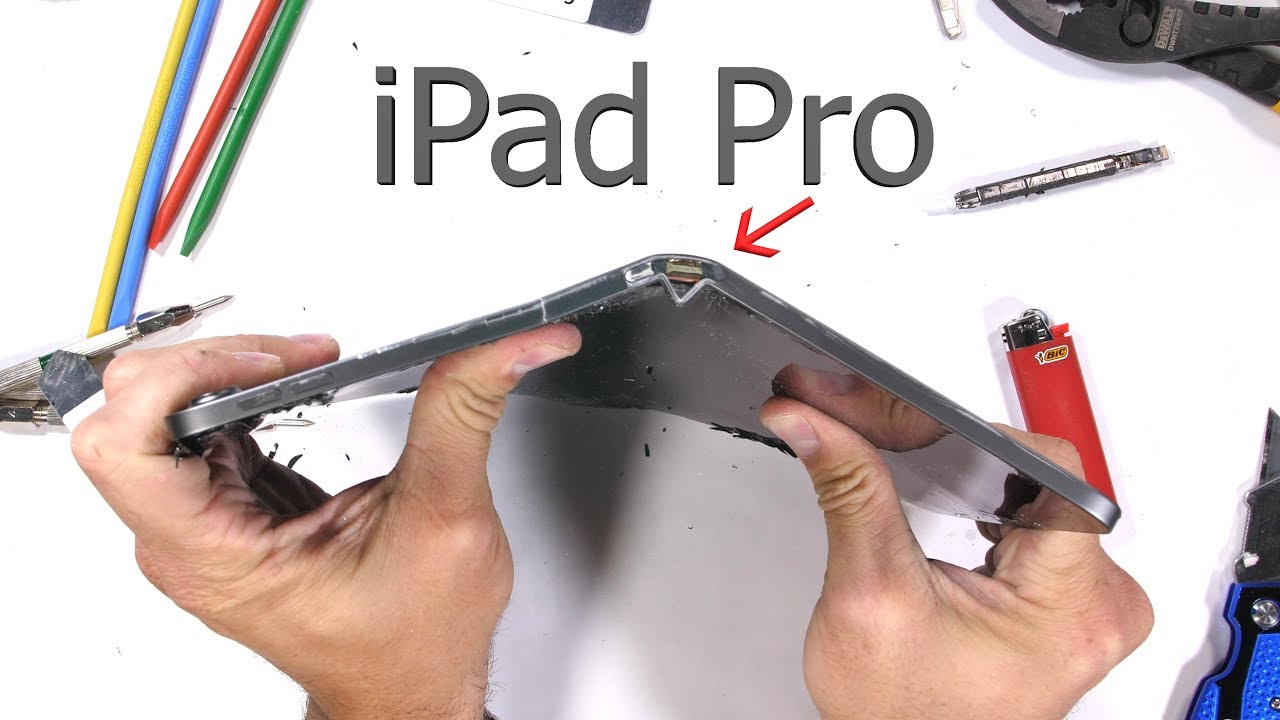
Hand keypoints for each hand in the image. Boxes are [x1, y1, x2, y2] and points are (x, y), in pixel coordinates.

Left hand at [70, 327, 581, 719]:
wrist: (411, 683)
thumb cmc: (410, 642)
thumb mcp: (446, 517)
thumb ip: (461, 414)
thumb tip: (496, 349)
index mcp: (213, 555)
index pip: (123, 444)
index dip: (183, 380)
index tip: (263, 365)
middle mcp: (190, 541)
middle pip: (133, 410)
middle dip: (211, 361)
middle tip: (289, 357)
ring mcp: (204, 524)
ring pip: (160, 409)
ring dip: (228, 369)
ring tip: (298, 363)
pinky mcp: (228, 508)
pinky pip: (201, 426)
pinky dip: (244, 390)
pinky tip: (289, 385)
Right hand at [762, 367, 1151, 719]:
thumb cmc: (903, 716)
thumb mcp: (868, 593)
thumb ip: (850, 491)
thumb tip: (816, 421)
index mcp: (1070, 606)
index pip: (1040, 463)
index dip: (963, 427)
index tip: (895, 410)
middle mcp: (1098, 600)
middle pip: (1034, 468)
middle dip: (946, 441)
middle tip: (874, 422)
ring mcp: (1087, 597)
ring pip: (1031, 483)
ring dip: (961, 464)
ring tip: (901, 457)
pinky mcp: (1069, 593)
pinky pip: (1036, 511)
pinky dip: (981, 492)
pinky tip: (944, 491)